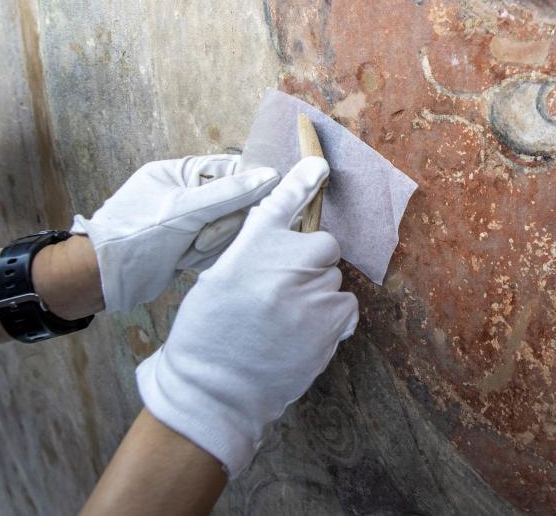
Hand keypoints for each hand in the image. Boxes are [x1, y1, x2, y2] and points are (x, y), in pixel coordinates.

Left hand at [71, 154, 278, 311]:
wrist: (101, 280)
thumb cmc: (135, 237)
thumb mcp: (185, 210)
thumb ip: (230, 193)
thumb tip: (270, 175)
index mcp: (180, 173)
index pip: (230, 169)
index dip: (246, 187)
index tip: (255, 204)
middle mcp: (186, 194)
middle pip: (234, 202)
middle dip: (221, 225)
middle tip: (200, 237)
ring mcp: (188, 222)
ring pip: (228, 228)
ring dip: (211, 243)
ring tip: (185, 251)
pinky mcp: (189, 246)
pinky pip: (217, 247)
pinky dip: (204, 257)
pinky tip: (184, 261)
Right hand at [135, 157, 357, 476]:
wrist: (214, 390)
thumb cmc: (209, 335)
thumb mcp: (220, 278)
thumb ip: (255, 252)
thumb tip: (287, 247)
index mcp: (250, 247)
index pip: (281, 203)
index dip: (302, 181)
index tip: (319, 164)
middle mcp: (283, 263)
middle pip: (323, 246)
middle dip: (312, 263)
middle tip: (283, 291)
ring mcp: (309, 293)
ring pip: (333, 281)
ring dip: (319, 295)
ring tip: (285, 322)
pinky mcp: (329, 323)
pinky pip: (345, 308)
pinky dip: (332, 320)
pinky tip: (302, 336)